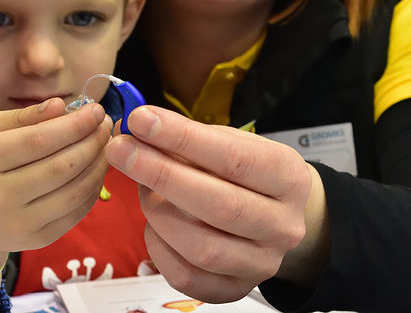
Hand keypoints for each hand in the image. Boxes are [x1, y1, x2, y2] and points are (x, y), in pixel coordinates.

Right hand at [0, 98, 111, 278]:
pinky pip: (76, 212)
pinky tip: (97, 169)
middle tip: (106, 124)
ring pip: (74, 191)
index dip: (74, 124)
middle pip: (61, 166)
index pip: (39, 140)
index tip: (96, 110)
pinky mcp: (36, 241)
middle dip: (92, 142)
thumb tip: (60, 105)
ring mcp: (18, 223)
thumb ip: (24, 117)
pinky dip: (94, 188)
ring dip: (98, 165)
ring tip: (106, 144)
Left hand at [106, 106, 318, 302]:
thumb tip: (133, 128)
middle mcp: (283, 225)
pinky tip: (152, 224)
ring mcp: (262, 264)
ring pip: (202, 247)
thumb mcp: (228, 143)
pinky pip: (187, 277)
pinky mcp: (235, 290)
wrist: (274, 215)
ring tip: (139, 186)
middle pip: (219, 205)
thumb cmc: (245, 172)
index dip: (183, 138)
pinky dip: (159, 248)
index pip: (234, 158)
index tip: (142, 120)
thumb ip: (186, 136)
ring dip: (158, 212)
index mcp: (289, 177)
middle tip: (121, 150)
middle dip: (161, 174)